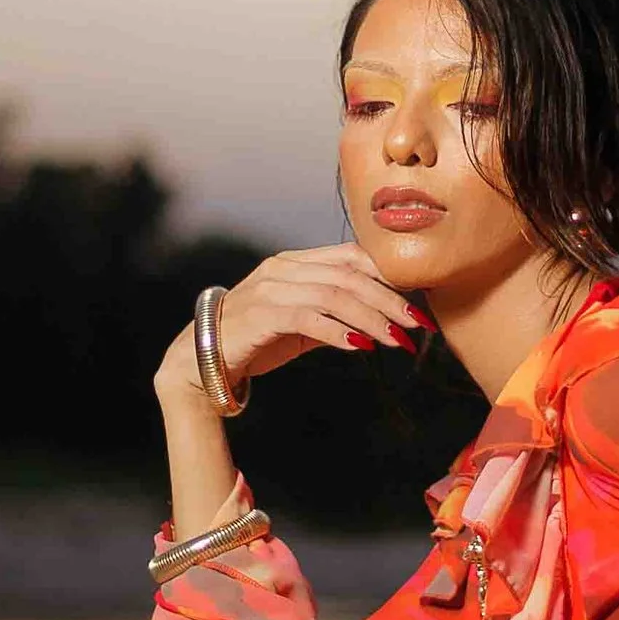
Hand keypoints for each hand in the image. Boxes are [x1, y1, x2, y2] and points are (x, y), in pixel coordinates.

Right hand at [158, 244, 423, 407]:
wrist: (199, 363)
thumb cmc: (253, 343)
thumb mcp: (299, 324)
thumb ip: (331, 314)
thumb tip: (376, 321)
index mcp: (293, 262)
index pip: (351, 257)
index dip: (388, 277)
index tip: (418, 302)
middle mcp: (282, 268)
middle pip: (349, 275)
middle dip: (390, 299)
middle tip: (418, 324)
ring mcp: (269, 289)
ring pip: (335, 295)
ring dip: (373, 319)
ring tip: (398, 340)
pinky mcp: (259, 315)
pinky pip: (308, 318)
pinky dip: (339, 332)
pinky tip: (362, 347)